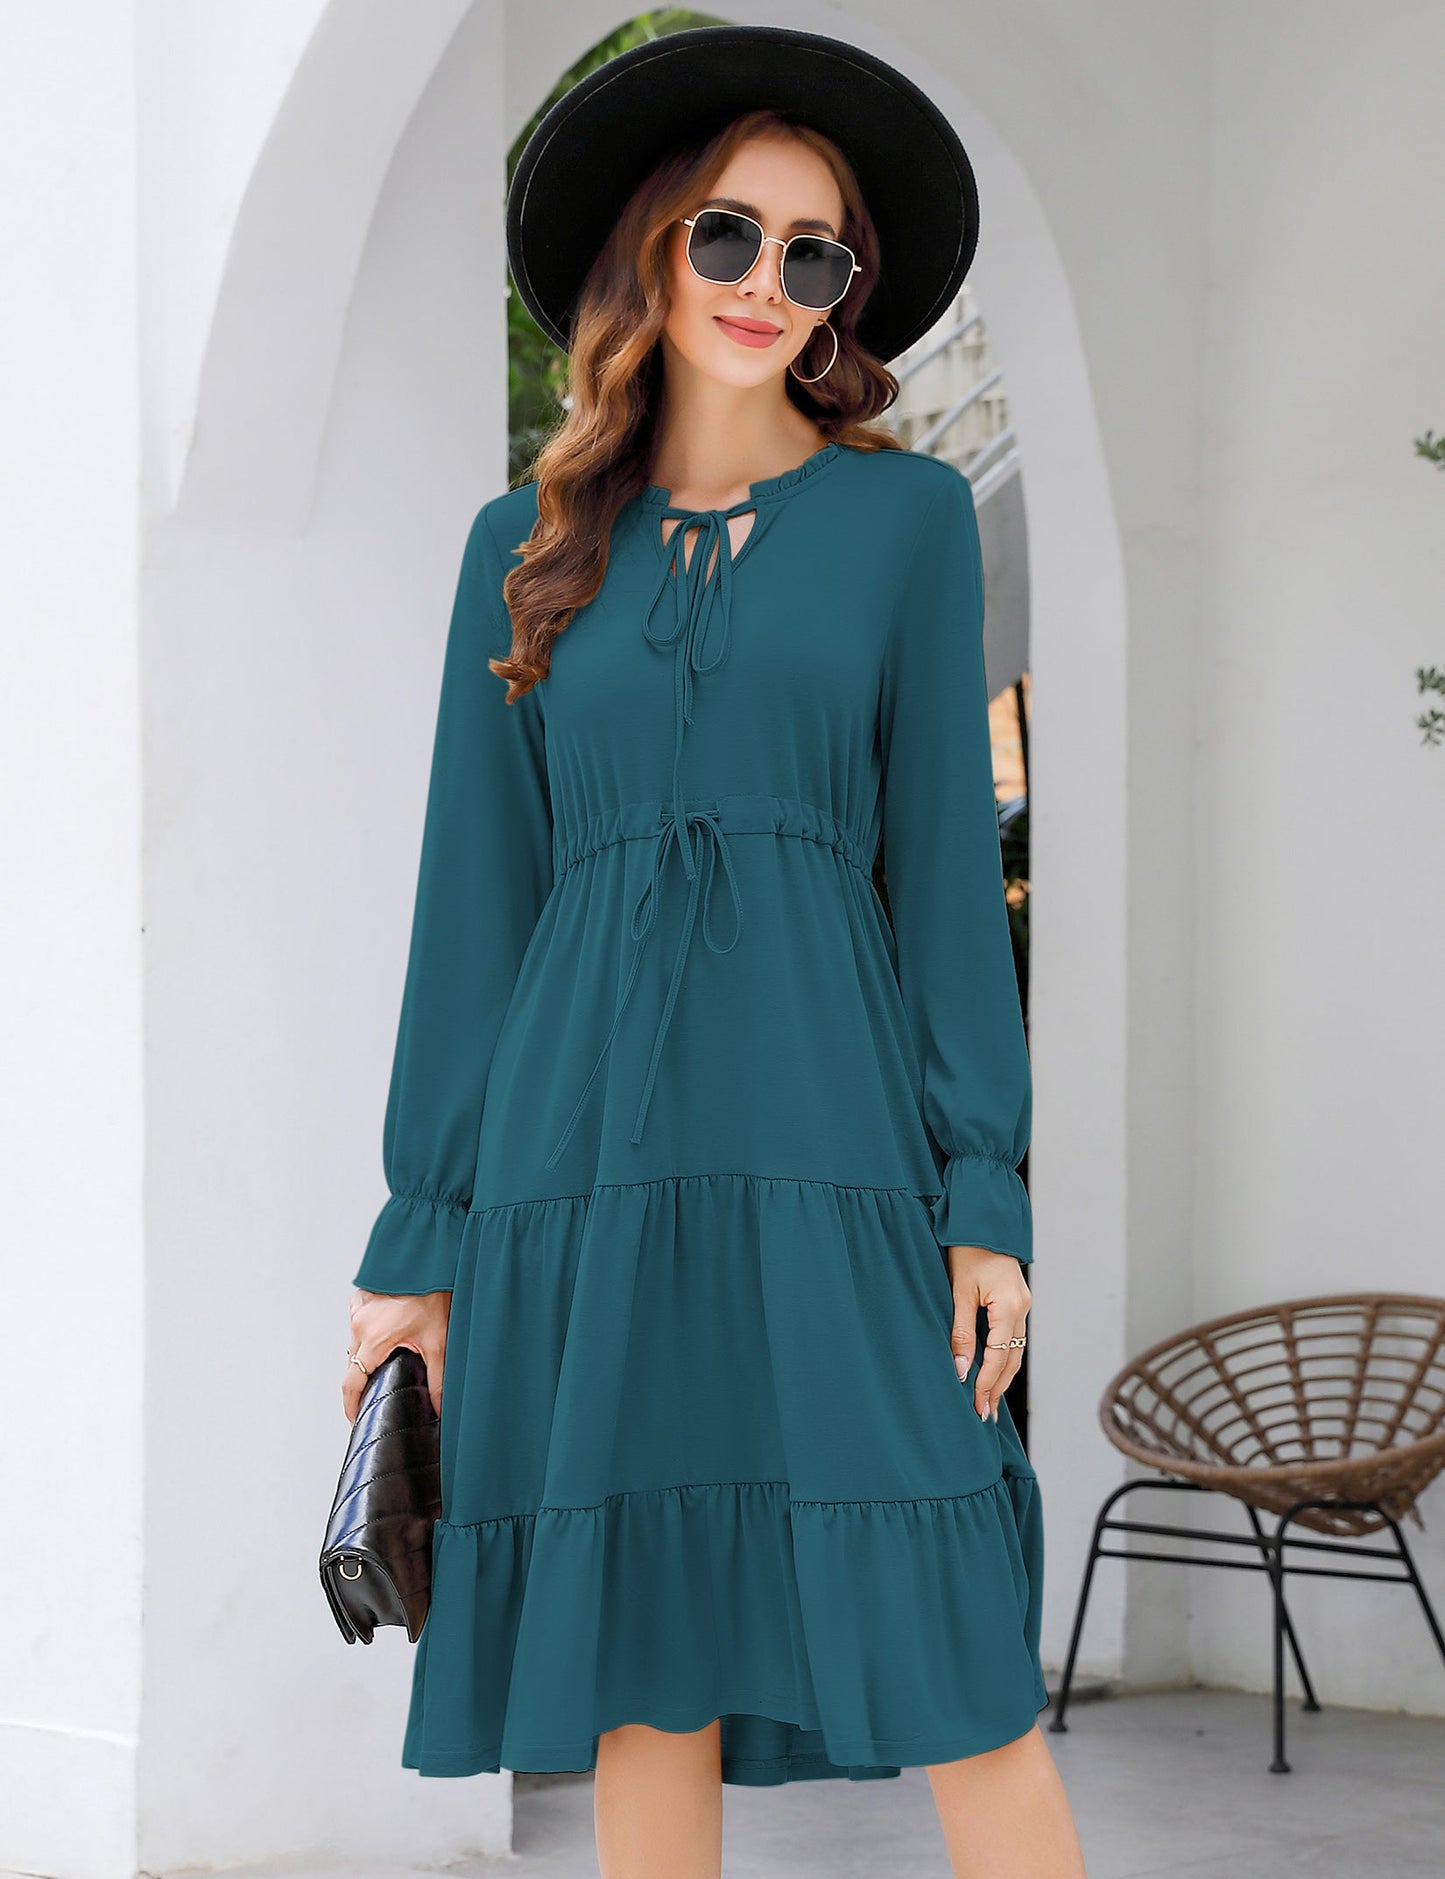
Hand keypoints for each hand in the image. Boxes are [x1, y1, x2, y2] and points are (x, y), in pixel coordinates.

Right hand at [343, 1287, 450, 1423]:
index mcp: (374, 1339)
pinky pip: (356, 1323)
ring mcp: (358, 1309)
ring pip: (353, 1344)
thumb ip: (437, 1379)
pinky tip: (383, 1337)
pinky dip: (364, 1335)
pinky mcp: (362, 1298)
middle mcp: (360, 1324)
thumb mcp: (438, 1342)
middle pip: (351, 1365)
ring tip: (382, 1367)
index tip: (354, 1418)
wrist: (431, 1260)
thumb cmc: (434, 1295)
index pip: (351, 1382)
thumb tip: (438, 1407)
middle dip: (360, 1383)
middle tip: (374, 1396)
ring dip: (363, 1357)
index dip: (350, 1405)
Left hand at [945, 1244, 1030, 1421]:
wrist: (982, 1221)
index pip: (999, 1356)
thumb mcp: (958, 1291)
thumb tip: (960, 1369)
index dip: (986, 1383)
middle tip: (985, 1416)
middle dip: (997, 1389)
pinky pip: (1013, 1339)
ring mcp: (1023, 1305)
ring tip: (989, 1403)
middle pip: (1012, 1360)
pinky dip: (1004, 1359)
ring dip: (1002, 1378)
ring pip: (1016, 1352)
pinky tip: (994, 1373)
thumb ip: (960, 1331)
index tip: (975, 1406)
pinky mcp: (1017, 1302)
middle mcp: (1022, 1309)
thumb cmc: (966, 1250)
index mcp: (1010, 1306)